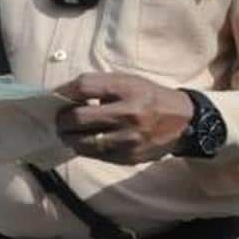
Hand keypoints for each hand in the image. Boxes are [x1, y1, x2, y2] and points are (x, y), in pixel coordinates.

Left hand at [53, 73, 193, 163]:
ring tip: (67, 132)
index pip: (83, 87)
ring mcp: (128, 139)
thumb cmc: (148, 96)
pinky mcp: (128, 157)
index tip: (54, 97)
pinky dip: (84, 148)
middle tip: (59, 119)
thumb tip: (64, 95)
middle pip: (78, 118)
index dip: (63, 92)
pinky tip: (84, 141)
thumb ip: (98, 85)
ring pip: (82, 142)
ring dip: (69, 137)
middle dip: (61, 119)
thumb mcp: (127, 81)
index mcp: (126, 89)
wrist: (183, 122)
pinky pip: (95, 155)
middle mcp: (127, 114)